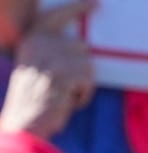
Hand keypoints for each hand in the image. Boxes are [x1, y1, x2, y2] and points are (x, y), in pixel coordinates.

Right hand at [0, 3, 95, 141]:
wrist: (25, 120)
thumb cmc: (33, 97)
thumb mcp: (36, 65)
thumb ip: (50, 50)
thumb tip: (80, 44)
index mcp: (31, 38)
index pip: (56, 16)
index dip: (77, 8)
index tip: (96, 3)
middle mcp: (40, 43)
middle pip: (81, 48)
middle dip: (79, 70)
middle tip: (62, 86)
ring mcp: (52, 57)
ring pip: (88, 65)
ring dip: (82, 84)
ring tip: (63, 93)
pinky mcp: (64, 73)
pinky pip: (89, 81)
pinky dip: (83, 95)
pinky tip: (67, 100)